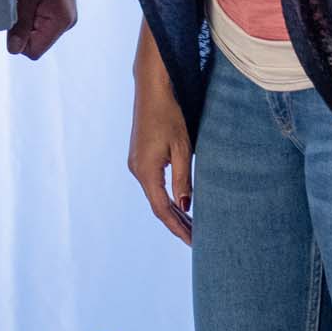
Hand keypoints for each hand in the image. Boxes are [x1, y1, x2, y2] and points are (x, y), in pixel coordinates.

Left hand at [6, 0, 76, 58]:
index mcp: (62, 20)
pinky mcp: (61, 6)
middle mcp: (68, 21)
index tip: (15, 16)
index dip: (20, 38)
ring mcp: (65, 13)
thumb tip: (14, 50)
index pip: (35, 50)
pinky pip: (42, 19)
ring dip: (27, 17)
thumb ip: (20, 26)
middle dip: (24, 26)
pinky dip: (32, 10)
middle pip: (37, 41)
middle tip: (22, 1)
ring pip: (37, 30)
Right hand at [128, 69, 193, 246]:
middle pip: (157, 206)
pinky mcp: (139, 156)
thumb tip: (185, 207)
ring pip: (155, 195)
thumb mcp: (182, 148)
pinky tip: (179, 201)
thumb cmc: (169, 114)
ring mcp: (136, 162)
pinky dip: (166, 196)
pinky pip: (153, 183)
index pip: (162, 210)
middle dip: (176, 223)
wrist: (152, 88)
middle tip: (196, 239)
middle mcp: (136, 169)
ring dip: (172, 210)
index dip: (178, 228)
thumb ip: (183, 179)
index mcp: (146, 171)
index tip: (193, 242)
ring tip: (191, 225)